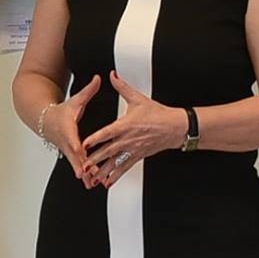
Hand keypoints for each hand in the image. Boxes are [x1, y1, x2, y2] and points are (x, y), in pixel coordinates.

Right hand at [44, 75, 103, 185]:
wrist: (43, 119)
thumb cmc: (61, 111)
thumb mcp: (75, 100)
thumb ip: (89, 90)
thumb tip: (99, 78)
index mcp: (68, 129)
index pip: (73, 140)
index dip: (78, 149)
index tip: (82, 155)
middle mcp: (66, 141)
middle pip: (74, 156)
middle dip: (81, 167)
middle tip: (87, 177)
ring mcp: (67, 150)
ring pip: (76, 164)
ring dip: (83, 174)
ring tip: (92, 184)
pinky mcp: (69, 155)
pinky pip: (77, 165)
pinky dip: (84, 174)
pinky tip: (91, 183)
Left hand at [81, 71, 188, 187]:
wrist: (175, 127)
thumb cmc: (158, 114)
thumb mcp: (138, 98)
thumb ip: (122, 87)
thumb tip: (112, 75)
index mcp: (126, 125)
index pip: (107, 133)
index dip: (95, 139)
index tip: (84, 144)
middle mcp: (128, 139)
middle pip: (108, 151)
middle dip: (95, 160)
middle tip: (83, 166)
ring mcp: (133, 149)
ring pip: (115, 162)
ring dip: (103, 171)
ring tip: (92, 178)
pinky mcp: (138, 156)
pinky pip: (125, 167)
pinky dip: (116, 175)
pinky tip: (107, 182)